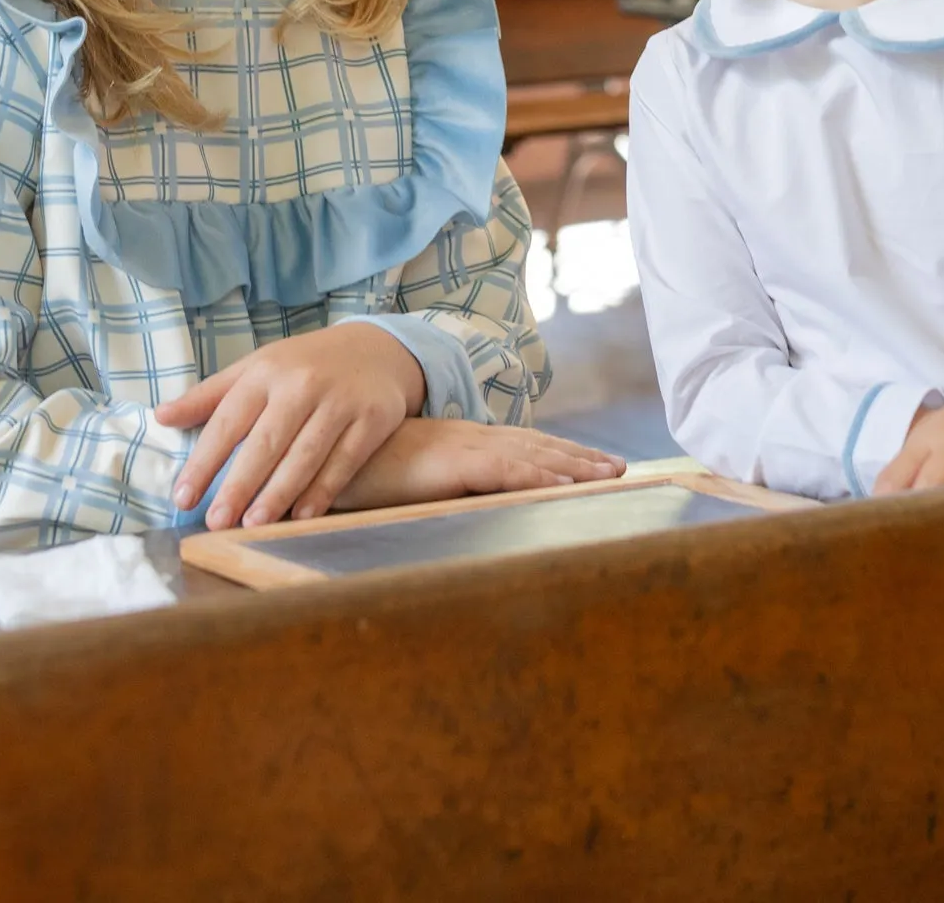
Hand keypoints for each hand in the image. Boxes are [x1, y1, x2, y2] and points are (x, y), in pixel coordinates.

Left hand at [155, 324, 427, 529]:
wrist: (376, 350)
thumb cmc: (303, 366)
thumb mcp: (257, 368)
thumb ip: (210, 396)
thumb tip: (160, 417)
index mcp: (266, 372)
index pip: (227, 420)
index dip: (203, 461)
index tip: (182, 497)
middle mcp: (301, 385)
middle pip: (266, 441)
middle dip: (239, 484)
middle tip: (217, 521)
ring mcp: (339, 402)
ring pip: (304, 455)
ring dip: (278, 493)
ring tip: (254, 524)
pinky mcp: (372, 419)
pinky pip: (343, 461)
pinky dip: (322, 491)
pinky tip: (302, 515)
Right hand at [331, 418, 626, 512]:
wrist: (324, 449)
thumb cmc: (359, 467)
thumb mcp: (406, 477)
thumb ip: (434, 485)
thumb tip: (458, 505)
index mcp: (461, 442)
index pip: (521, 445)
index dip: (559, 454)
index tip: (593, 463)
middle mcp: (469, 439)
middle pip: (536, 446)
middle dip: (579, 457)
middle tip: (620, 467)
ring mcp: (462, 447)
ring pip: (530, 455)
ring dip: (573, 465)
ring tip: (610, 474)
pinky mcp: (450, 464)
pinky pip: (503, 471)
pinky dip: (537, 477)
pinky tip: (565, 485)